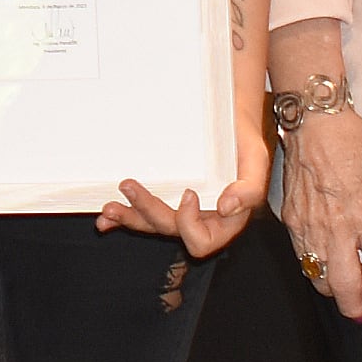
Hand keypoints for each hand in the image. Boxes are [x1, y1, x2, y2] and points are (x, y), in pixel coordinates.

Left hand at [94, 110, 268, 258]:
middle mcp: (199, 220)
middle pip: (169, 229)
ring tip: (108, 207)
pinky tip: (105, 220)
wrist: (226, 119)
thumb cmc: (243, 141)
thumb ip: (250, 189)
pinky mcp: (163, 198)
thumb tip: (227, 208)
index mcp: (224, 222)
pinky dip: (122, 218)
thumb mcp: (256, 160)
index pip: (202, 241)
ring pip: (151, 225)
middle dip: (147, 210)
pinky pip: (141, 215)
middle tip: (129, 184)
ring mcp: (178, 211)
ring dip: (128, 218)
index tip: (188, 193)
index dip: (190, 223)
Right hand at [267, 112, 361, 319]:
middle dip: (355, 308)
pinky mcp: (291, 221)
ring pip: (319, 277)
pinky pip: (302, 257)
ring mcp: (311, 226)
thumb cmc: (352, 146)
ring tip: (342, 292)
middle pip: (345, 286)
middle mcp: (339, 227)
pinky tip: (321, 267)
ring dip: (332, 290)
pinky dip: (313, 268)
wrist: (314, 124)